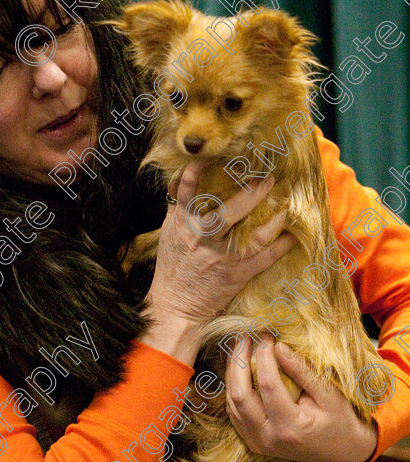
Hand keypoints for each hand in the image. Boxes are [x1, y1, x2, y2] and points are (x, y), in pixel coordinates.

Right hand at [145, 161, 297, 324]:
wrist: (175, 305)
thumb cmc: (172, 266)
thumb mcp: (169, 232)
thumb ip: (177, 206)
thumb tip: (180, 177)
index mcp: (184, 224)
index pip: (186, 194)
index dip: (194, 174)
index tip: (207, 156)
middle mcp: (202, 238)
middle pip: (227, 214)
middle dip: (249, 196)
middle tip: (268, 179)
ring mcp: (221, 257)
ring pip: (251, 236)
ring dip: (272, 220)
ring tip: (286, 205)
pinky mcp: (236, 274)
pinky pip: (264, 258)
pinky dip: (280, 246)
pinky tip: (293, 235)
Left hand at [225, 334, 378, 461]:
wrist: (344, 453)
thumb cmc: (341, 422)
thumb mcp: (330, 395)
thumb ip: (302, 371)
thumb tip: (278, 346)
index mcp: (290, 428)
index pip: (268, 385)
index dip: (264, 356)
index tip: (266, 336)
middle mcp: (268, 439)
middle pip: (240, 395)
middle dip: (238, 362)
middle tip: (244, 337)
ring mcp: (257, 442)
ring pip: (232, 403)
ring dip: (232, 373)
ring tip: (239, 348)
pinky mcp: (253, 441)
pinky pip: (234, 412)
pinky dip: (234, 388)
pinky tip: (239, 369)